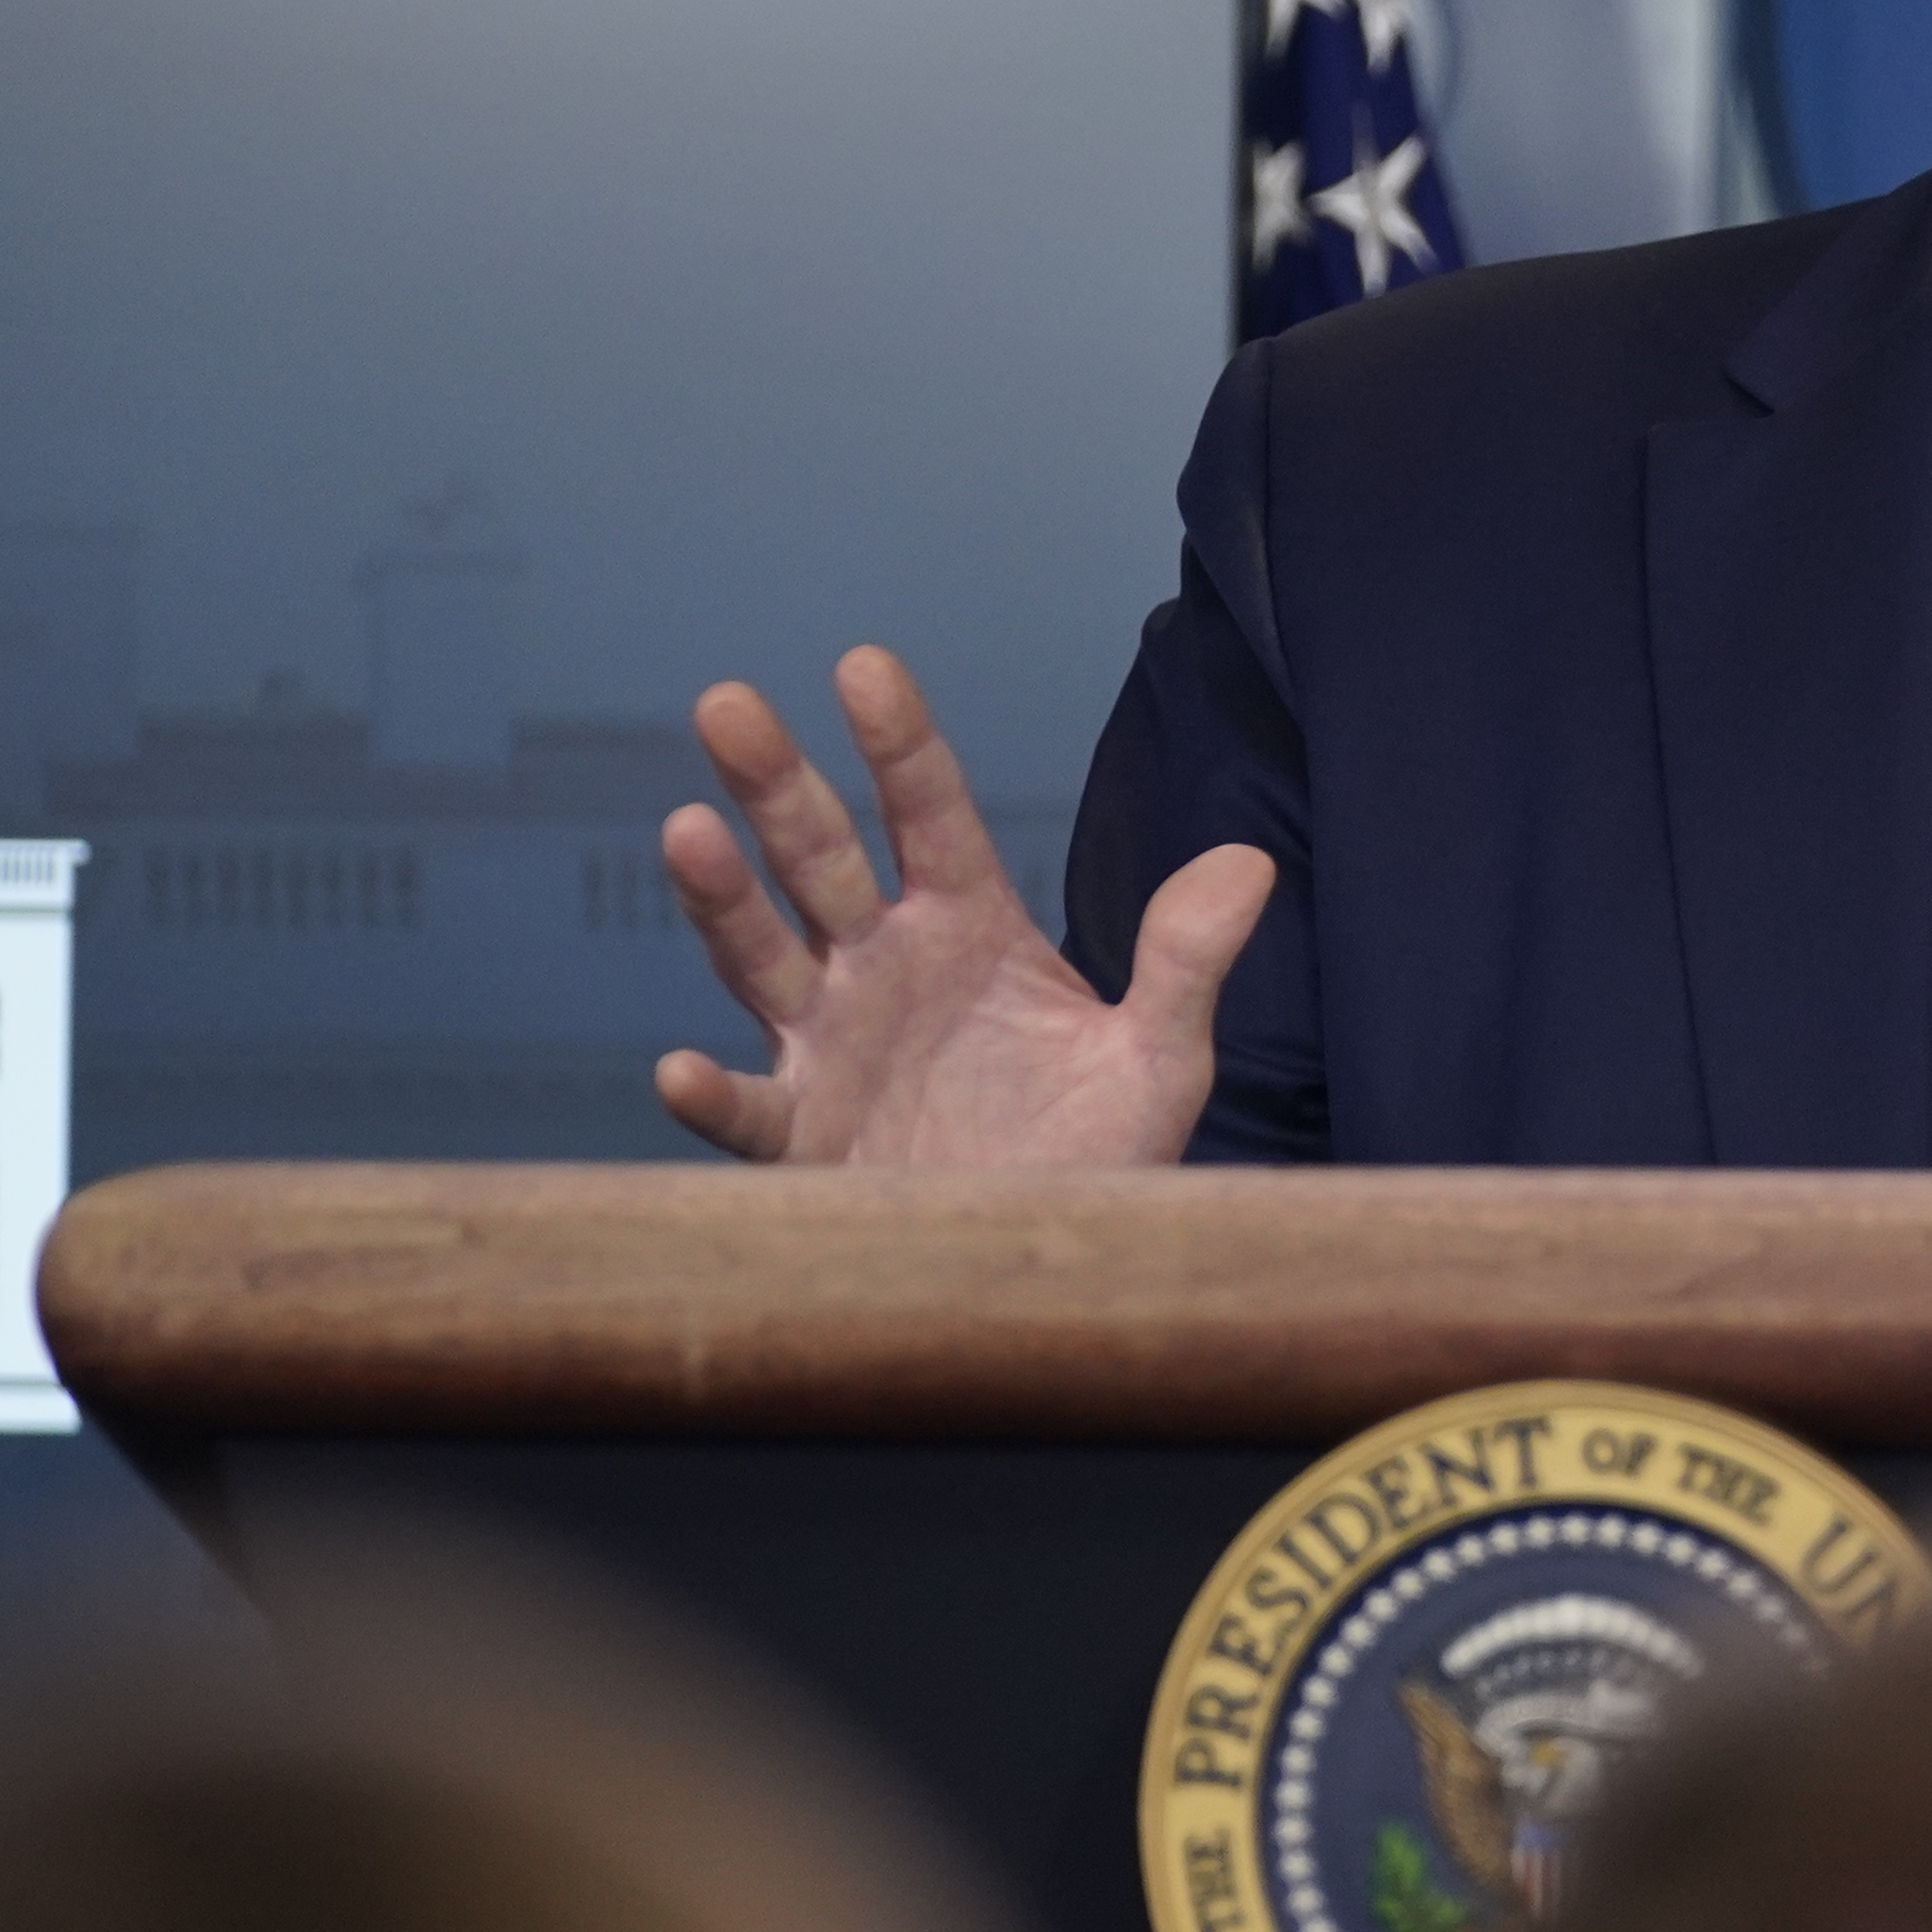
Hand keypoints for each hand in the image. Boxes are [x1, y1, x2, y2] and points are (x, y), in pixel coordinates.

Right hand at [651, 643, 1271, 1166]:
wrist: (1051, 1265)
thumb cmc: (1100, 1154)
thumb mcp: (1158, 1057)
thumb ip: (1187, 960)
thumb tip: (1249, 862)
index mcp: (969, 928)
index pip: (928, 813)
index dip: (898, 743)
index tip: (863, 666)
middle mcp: (883, 969)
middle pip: (820, 859)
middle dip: (776, 786)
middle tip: (726, 704)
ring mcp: (830, 1046)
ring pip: (761, 957)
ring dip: (722, 900)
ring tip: (687, 831)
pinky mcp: (801, 1139)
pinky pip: (750, 1111)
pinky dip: (712, 1094)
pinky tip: (682, 1072)